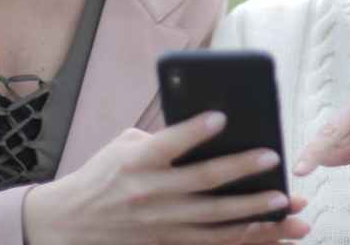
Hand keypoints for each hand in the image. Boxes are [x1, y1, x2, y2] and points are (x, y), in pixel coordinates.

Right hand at [23, 111, 310, 244]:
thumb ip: (160, 139)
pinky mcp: (165, 242)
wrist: (68, 224)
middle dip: (241, 170)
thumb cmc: (101, 176)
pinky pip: (208, 242)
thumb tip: (203, 131)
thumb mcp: (122, 147)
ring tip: (281, 200)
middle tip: (273, 158)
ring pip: (214, 218)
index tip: (221, 117)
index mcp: (136, 161)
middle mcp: (149, 192)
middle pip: (202, 181)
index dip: (194, 130)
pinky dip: (238, 236)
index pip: (168, 143)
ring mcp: (159, 222)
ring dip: (251, 210)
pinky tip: (262, 229)